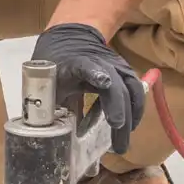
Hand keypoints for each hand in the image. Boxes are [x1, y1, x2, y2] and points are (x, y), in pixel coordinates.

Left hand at [30, 23, 145, 155]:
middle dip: (118, 112)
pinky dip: (135, 110)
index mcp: (77, 62)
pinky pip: (135, 91)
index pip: (86, 66)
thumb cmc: (57, 66)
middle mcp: (102, 62)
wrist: (72, 40)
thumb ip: (48, 103)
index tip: (103, 83)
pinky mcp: (126, 73)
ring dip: (130, 117)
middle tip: (117, 143)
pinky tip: (130, 128)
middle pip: (115, 85)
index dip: (95, 74)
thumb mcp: (48, 82)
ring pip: (130, 90)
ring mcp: (117, 66)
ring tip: (122, 143)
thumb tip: (47, 134)